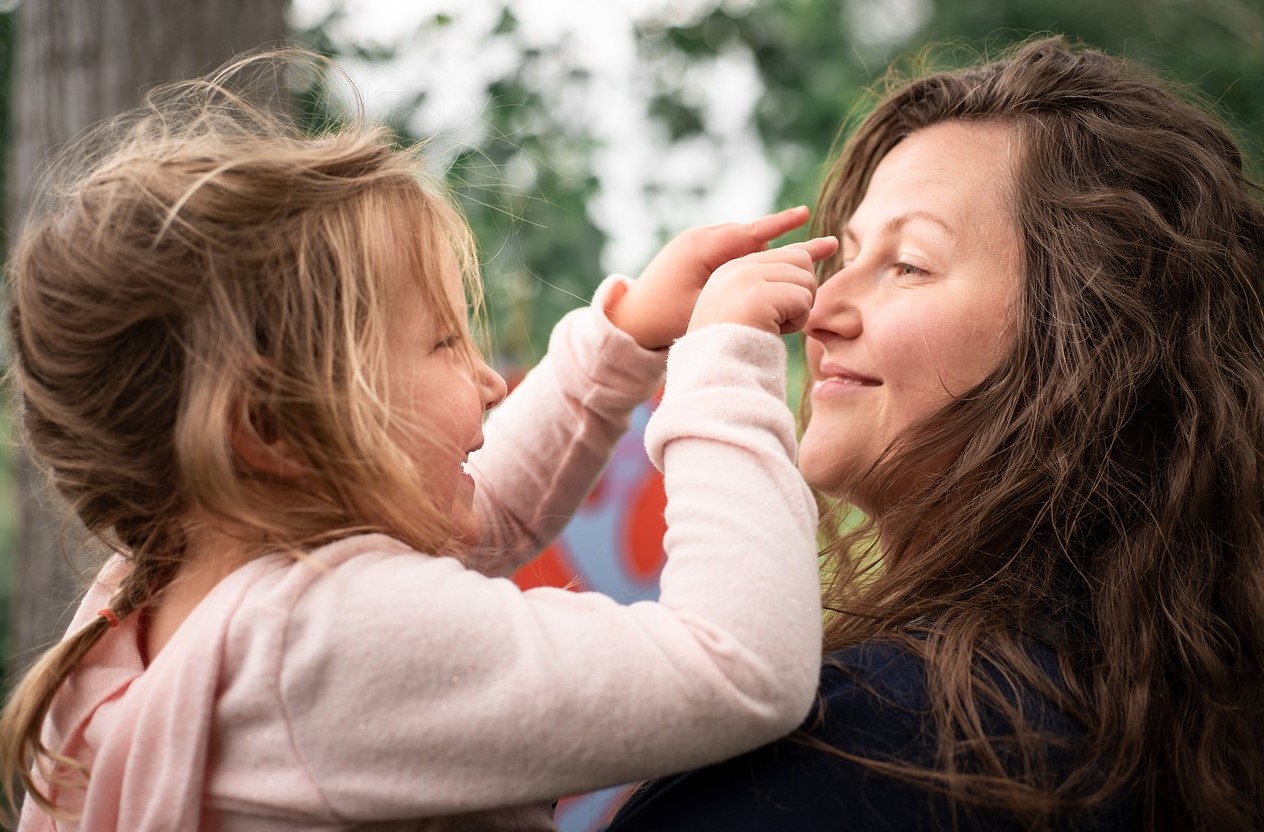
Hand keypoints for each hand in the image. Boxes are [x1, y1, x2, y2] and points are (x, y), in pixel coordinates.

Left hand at [607, 206, 812, 349]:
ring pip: (739, 243)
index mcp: (702, 247)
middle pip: (749, 236)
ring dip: (760, 253)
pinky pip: (727, 249)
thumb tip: (772, 280)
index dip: (780, 224)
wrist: (629, 317)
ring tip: (787, 266)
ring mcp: (694, 243)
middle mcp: (699, 238)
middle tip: (813, 249)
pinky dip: (744, 257)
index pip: (750, 232)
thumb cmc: (664, 319)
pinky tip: (758, 271)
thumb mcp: (704, 308)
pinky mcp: (691, 253)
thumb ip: (736, 291)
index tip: (806, 213)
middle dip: (778, 244)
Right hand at [688, 236, 837, 335]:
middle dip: (803, 291)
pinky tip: (775, 331)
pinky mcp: (759, 295)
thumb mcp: (751, 308)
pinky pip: (802, 299)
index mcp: (732, 270)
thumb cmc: (737, 347)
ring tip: (773, 326)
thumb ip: (774, 284)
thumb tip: (818, 256)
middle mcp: (738, 268)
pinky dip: (797, 321)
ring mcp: (746, 279)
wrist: (715, 370)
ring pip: (805, 279)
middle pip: (800, 261)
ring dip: (799, 310)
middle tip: (783, 318)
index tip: (832, 244)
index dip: (810, 250)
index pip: (783, 252)